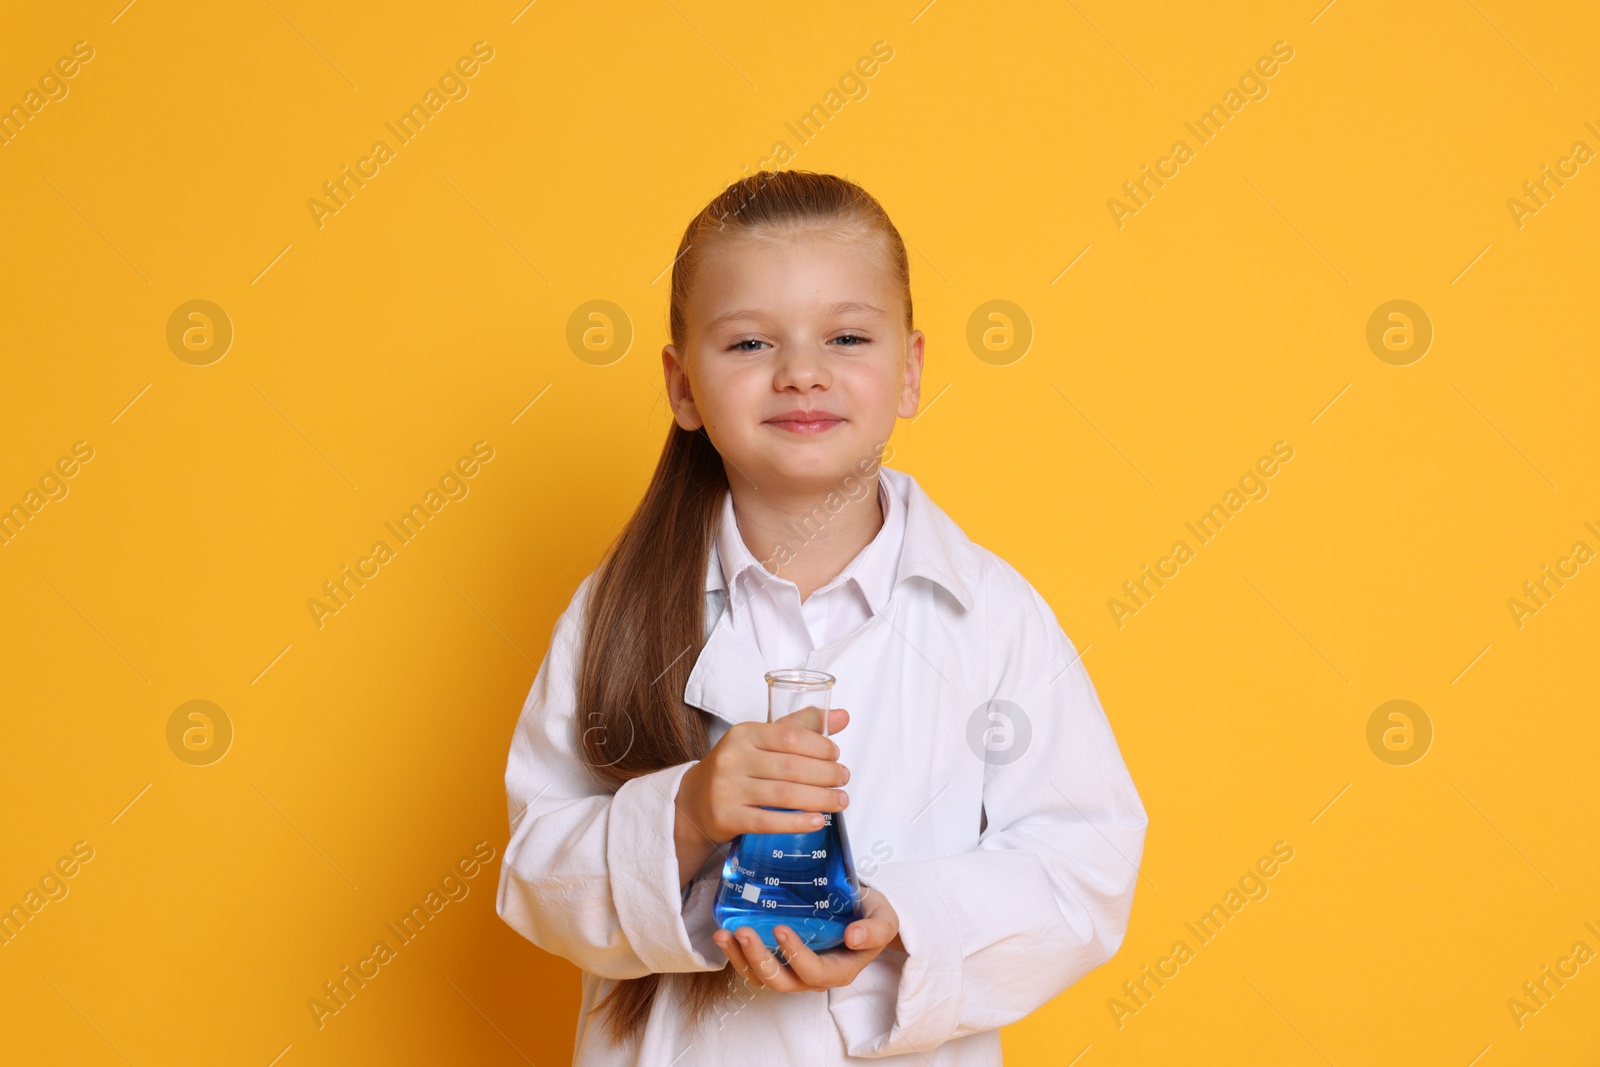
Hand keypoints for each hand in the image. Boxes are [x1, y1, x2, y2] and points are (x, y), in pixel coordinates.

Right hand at [674, 707, 851, 880]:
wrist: (694, 800)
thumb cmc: (737, 767)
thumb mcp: (762, 739)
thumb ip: (801, 726)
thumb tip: (843, 716)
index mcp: (745, 734)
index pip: (789, 736)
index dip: (819, 747)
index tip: (836, 756)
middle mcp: (734, 759)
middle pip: (791, 767)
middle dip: (825, 774)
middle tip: (843, 779)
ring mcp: (728, 789)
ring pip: (784, 795)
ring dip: (820, 799)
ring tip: (840, 801)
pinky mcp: (727, 817)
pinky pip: (768, 821)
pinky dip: (797, 822)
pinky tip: (817, 821)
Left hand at [713, 887, 900, 992]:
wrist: (862, 913)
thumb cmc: (872, 916)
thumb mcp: (884, 918)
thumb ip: (875, 929)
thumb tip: (854, 936)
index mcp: (840, 970)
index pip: (814, 972)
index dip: (796, 956)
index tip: (780, 928)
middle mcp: (813, 977)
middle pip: (781, 981)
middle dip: (759, 959)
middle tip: (743, 931)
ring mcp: (793, 971)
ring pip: (763, 978)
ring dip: (741, 959)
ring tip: (724, 935)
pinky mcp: (779, 960)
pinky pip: (755, 967)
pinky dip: (737, 955)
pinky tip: (726, 935)